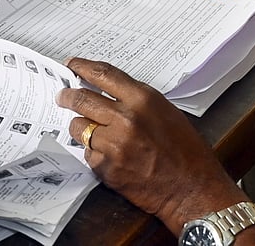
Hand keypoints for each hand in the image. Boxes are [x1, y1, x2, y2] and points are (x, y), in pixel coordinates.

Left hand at [57, 58, 247, 233]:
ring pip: (79, 127)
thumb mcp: (165, 112)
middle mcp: (126, 119)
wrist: (191, 189)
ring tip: (93, 133)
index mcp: (143, 100)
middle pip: (82, 99)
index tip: (71, 64)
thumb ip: (135, 100)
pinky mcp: (106, 168)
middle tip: (62, 97)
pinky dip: (94, 154)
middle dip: (68, 97)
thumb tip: (107, 92)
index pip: (103, 74)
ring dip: (82, 129)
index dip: (82, 67)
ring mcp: (114, 144)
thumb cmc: (185, 152)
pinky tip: (111, 157)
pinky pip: (88, 154)